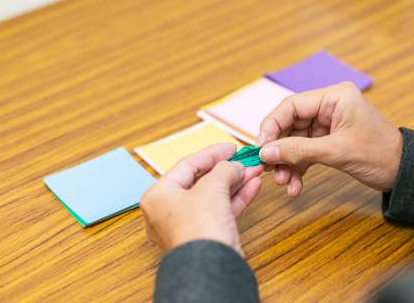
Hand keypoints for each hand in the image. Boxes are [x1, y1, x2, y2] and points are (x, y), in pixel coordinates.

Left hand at [140, 144, 263, 255]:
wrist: (210, 266)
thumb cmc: (199, 227)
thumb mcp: (212, 187)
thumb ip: (223, 169)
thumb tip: (234, 166)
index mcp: (158, 195)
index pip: (186, 165)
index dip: (211, 153)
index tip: (231, 147)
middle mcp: (168, 210)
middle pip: (201, 181)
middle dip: (227, 169)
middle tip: (245, 159)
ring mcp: (188, 225)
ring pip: (214, 196)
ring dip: (235, 182)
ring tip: (255, 170)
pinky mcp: (205, 236)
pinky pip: (221, 210)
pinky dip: (237, 198)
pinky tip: (253, 185)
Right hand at [257, 82, 401, 195]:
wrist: (405, 172)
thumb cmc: (380, 154)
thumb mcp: (337, 152)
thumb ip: (299, 150)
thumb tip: (266, 152)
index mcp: (335, 97)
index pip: (291, 106)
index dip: (271, 127)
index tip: (260, 149)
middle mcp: (330, 106)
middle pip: (290, 124)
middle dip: (280, 150)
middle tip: (270, 170)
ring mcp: (330, 123)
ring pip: (296, 140)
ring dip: (288, 162)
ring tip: (285, 183)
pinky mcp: (330, 139)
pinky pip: (306, 150)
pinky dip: (299, 167)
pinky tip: (296, 185)